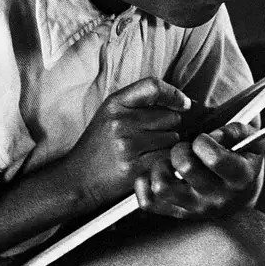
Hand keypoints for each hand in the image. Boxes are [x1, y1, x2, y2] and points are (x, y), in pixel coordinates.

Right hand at [64, 78, 190, 209]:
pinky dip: (167, 162)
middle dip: (170, 126)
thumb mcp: (111, 113)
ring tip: (150, 151)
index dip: (174, 94)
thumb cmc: (101, 144)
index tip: (184, 105)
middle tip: (154, 137)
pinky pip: (168, 158)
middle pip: (170, 116)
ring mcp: (127, 145)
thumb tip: (185, 102)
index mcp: (115, 103)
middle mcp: (120, 122)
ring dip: (169, 146)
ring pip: (173, 139)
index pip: (154, 86)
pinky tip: (153, 163)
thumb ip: (141, 103)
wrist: (79, 178)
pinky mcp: (135, 168)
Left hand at [134, 122, 264, 219]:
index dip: (204, 141)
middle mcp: (217, 198)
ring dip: (160, 167)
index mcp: (239, 178)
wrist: (239, 196)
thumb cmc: (242, 160)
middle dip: (181, 149)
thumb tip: (212, 135)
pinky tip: (157, 172)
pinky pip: (147, 202)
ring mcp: (195, 209)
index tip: (205, 139)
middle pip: (185, 167)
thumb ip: (235, 130)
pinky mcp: (176, 213)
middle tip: (186, 148)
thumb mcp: (251, 140)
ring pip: (161, 187)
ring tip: (169, 162)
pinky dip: (145, 184)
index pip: (215, 158)